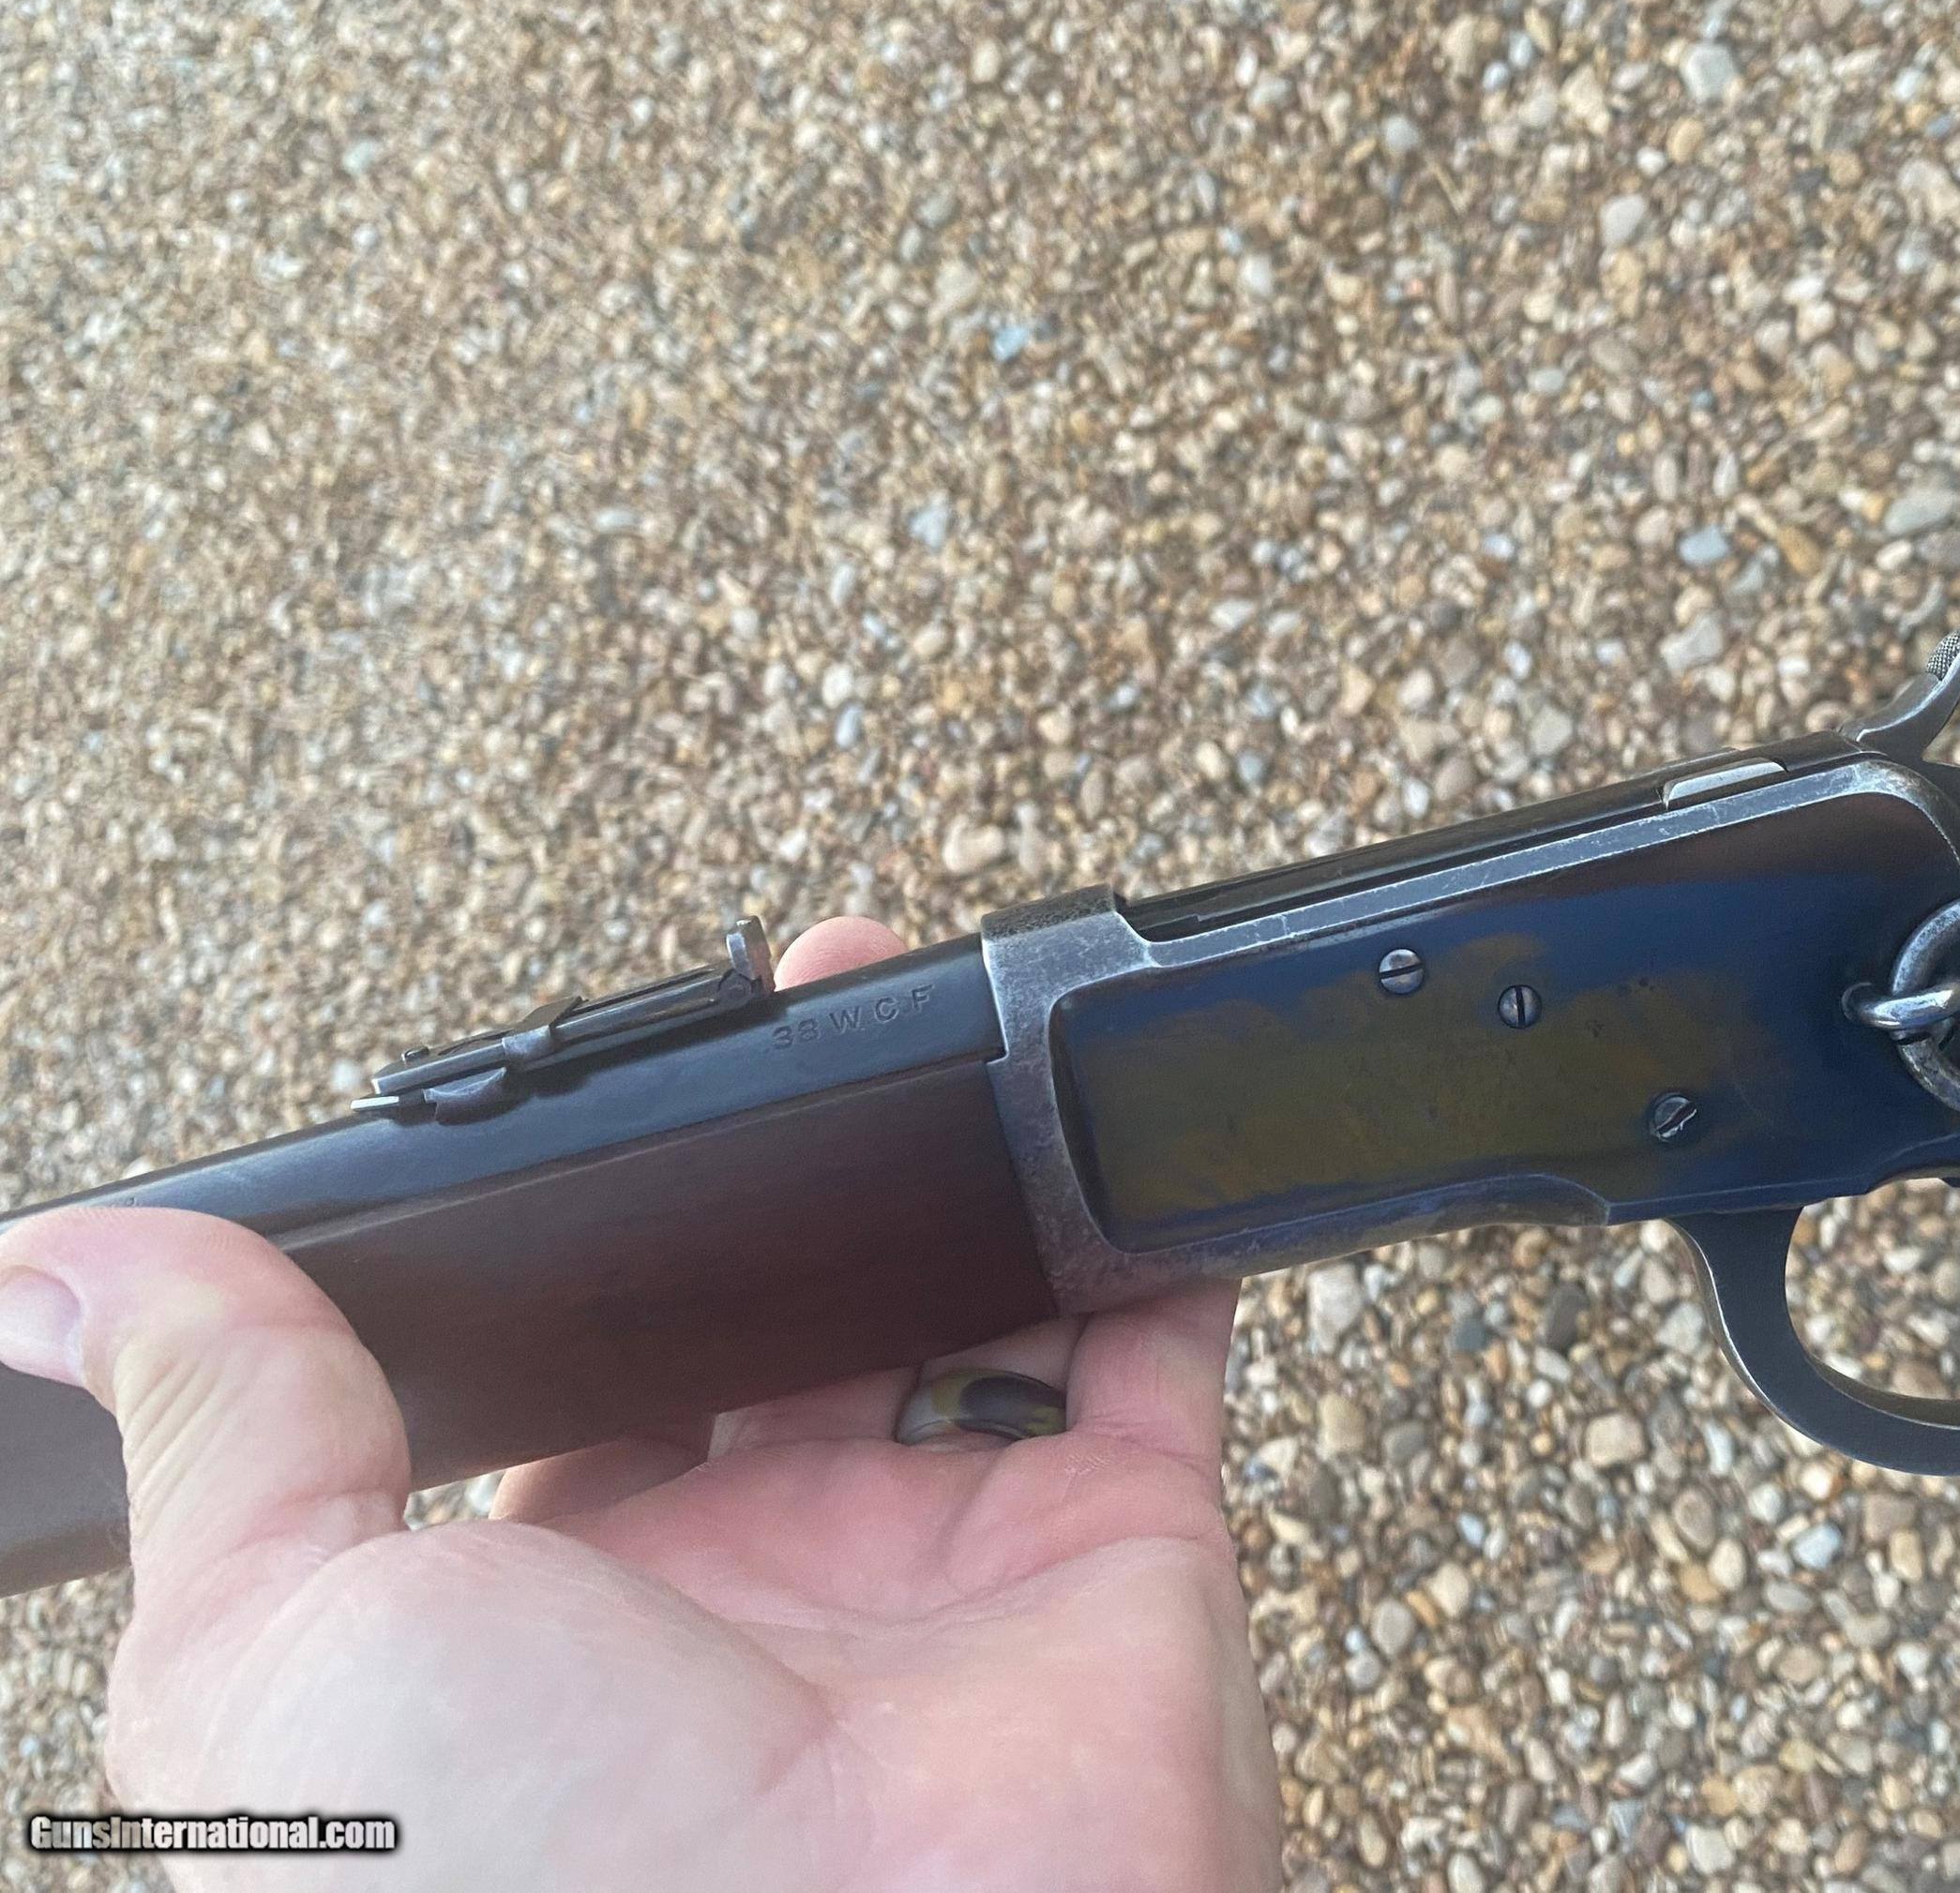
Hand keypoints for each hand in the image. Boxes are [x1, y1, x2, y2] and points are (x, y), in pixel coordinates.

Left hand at [0, 918, 1280, 1892]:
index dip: (603, 1234)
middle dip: (800, 1172)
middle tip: (805, 1005)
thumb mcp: (281, 1655)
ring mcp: (951, 1568)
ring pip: (969, 1305)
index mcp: (560, 1622)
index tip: (616, 1102)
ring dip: (962, 1157)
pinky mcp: (1120, 1550)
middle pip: (788, 1320)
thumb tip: (77, 1272)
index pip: (586, 1380)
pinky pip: (1155, 1354)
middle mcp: (764, 1591)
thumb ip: (230, 1436)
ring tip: (934, 1000)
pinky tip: (1107, 1124)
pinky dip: (1150, 1239)